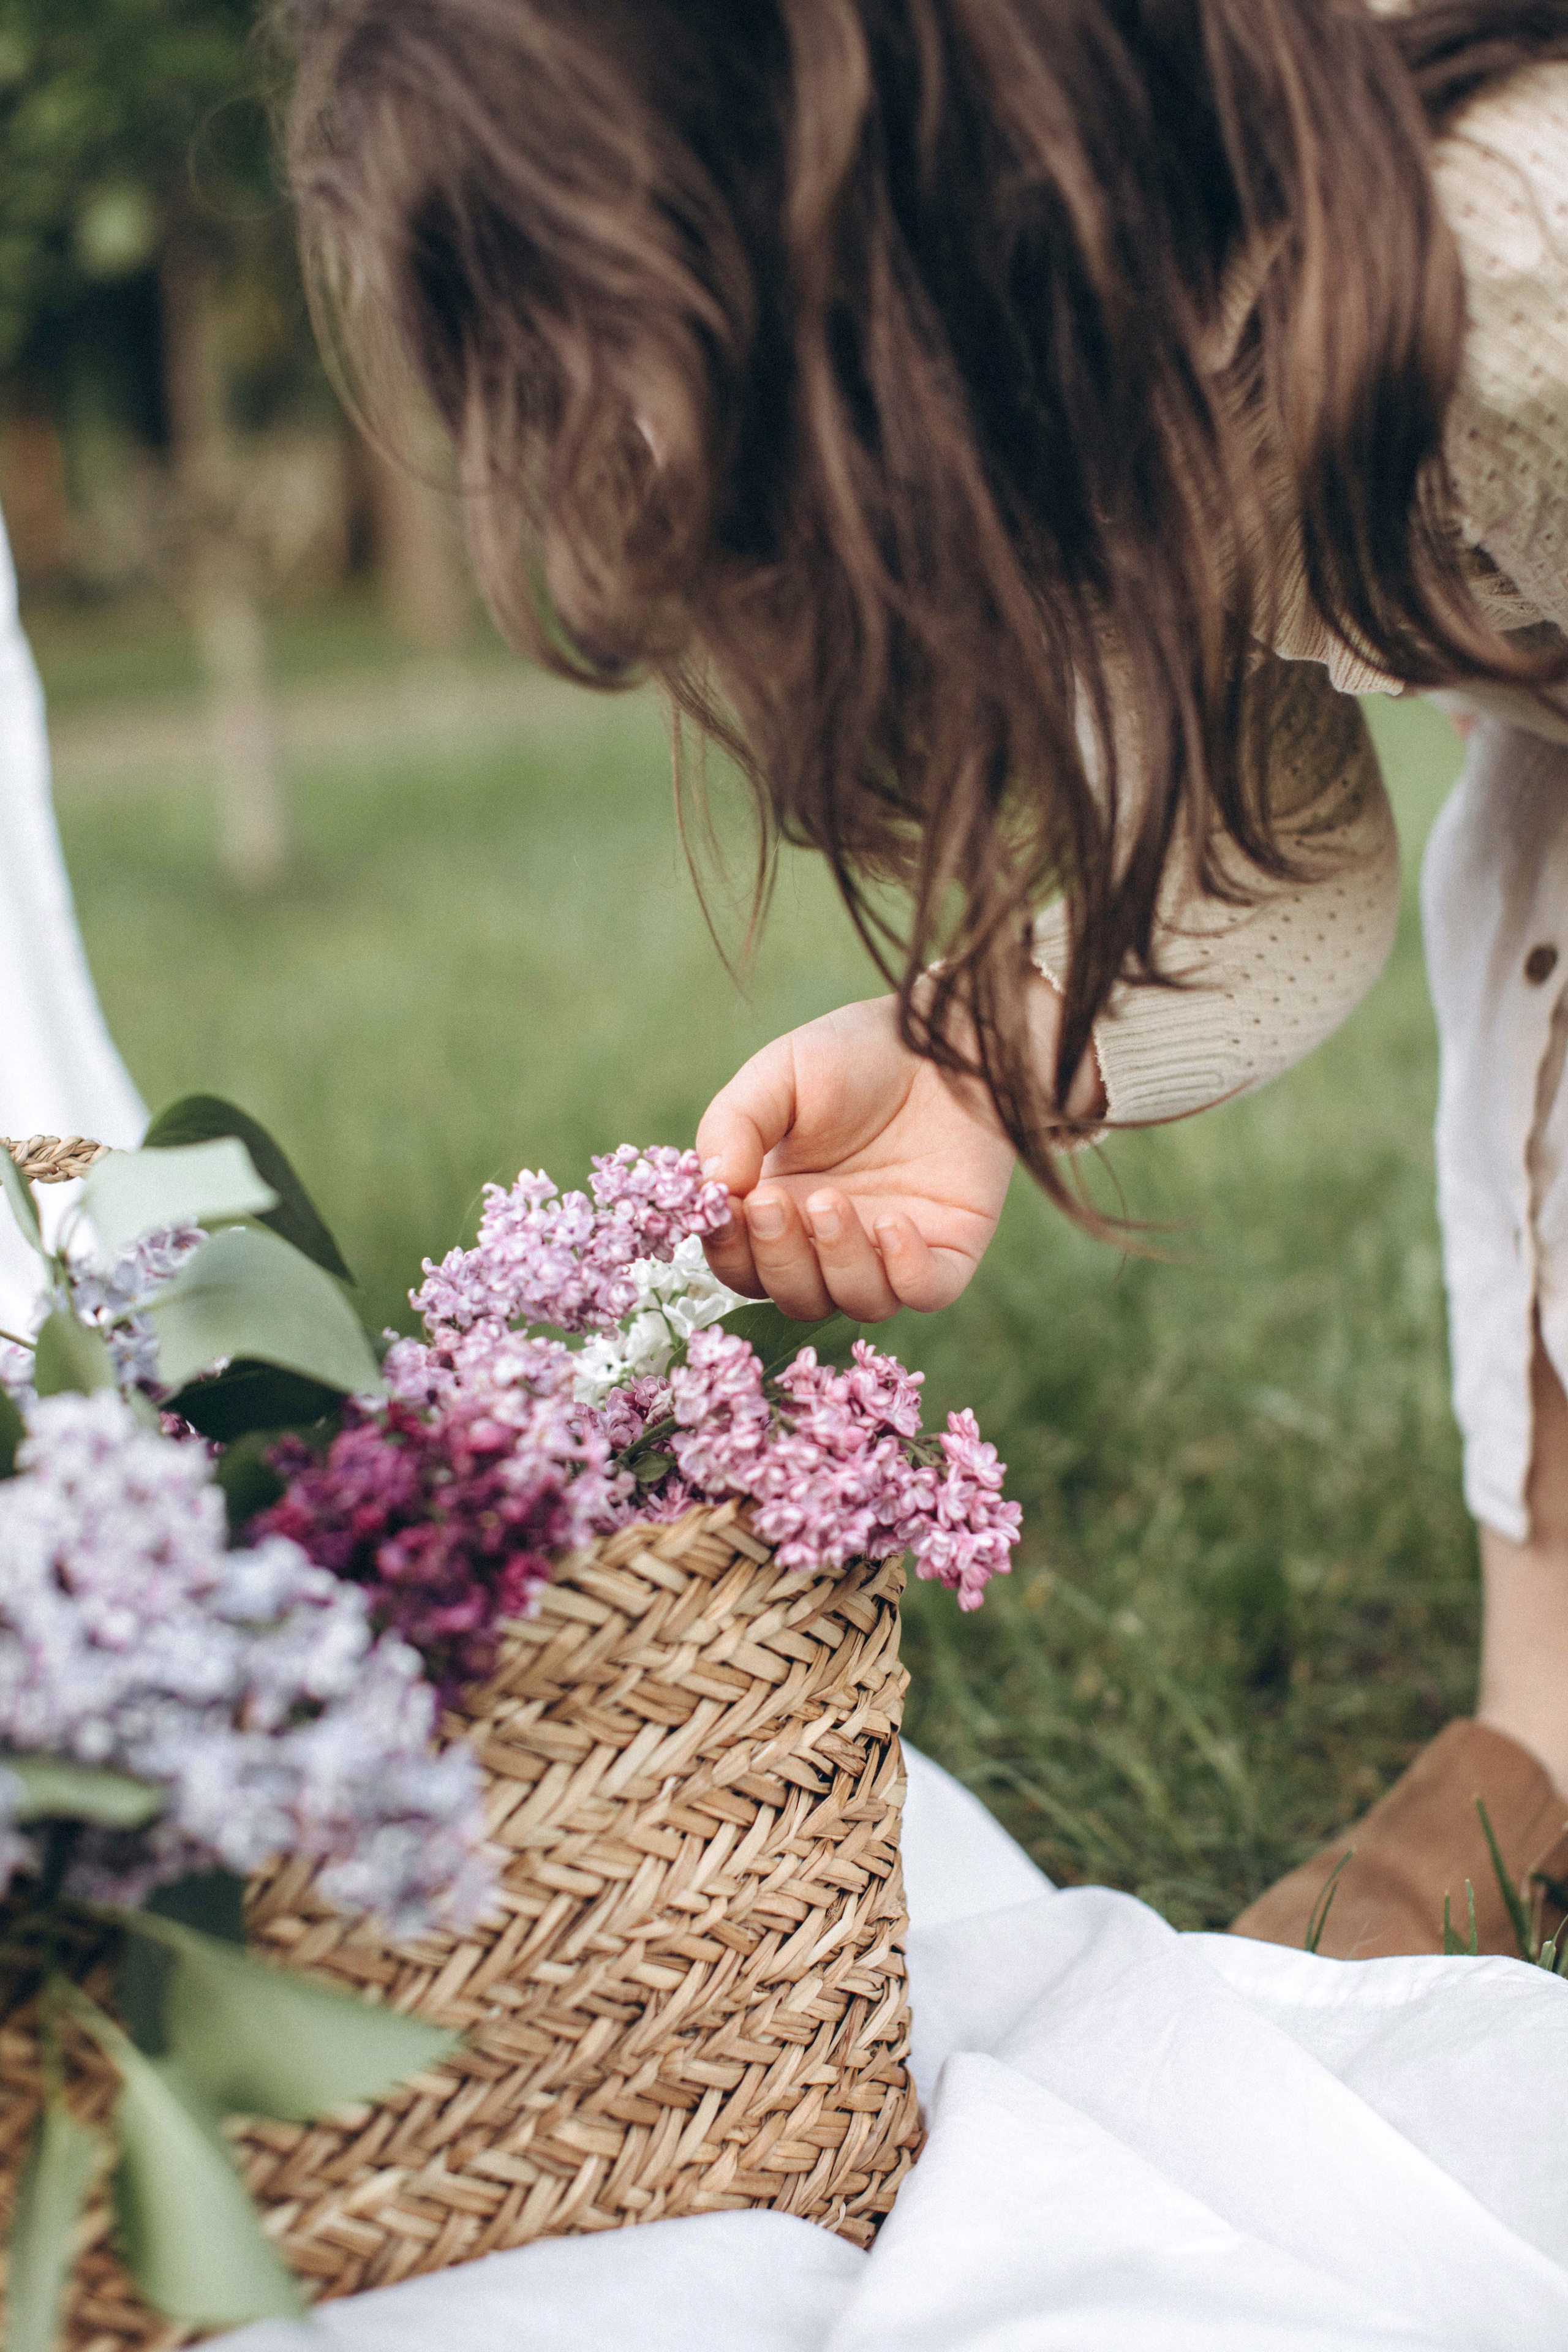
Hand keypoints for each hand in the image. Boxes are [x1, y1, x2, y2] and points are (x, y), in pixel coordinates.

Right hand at [697, 981, 1097, 1320]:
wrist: (943, 1039)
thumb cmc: (856, 1053)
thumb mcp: (778, 1075)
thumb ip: (733, 1126)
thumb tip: (712, 1189)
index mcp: (782, 1208)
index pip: (742, 1264)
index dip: (728, 1250)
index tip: (726, 1209)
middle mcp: (832, 1242)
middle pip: (792, 1294)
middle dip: (777, 1257)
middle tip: (777, 1201)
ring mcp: (890, 1251)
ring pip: (853, 1301)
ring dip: (835, 1262)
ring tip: (834, 1201)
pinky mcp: (948, 1249)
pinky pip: (924, 1292)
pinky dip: (904, 1272)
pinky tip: (894, 1223)